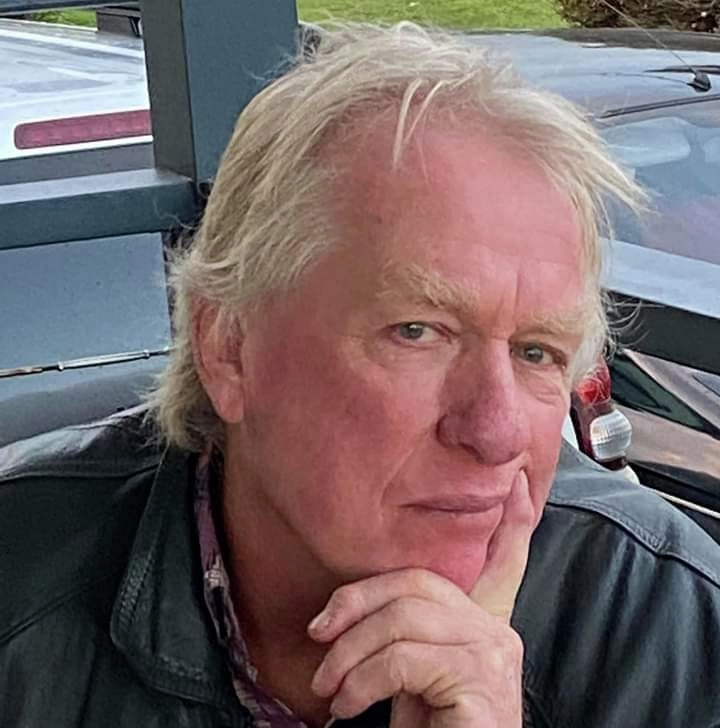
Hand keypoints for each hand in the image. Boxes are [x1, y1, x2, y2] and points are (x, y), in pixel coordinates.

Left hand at [308, 471, 534, 727]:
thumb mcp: (406, 676)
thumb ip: (400, 636)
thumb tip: (339, 616)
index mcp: (484, 624)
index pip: (505, 561)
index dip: (514, 520)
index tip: (517, 479)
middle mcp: (498, 631)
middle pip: (417, 582)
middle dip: (357, 603)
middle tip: (320, 640)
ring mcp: (495, 654)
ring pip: (403, 620)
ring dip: (350, 655)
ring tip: (330, 689)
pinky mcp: (482, 681)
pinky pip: (404, 659)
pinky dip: (363, 680)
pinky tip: (350, 706)